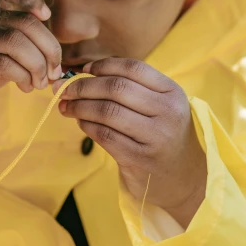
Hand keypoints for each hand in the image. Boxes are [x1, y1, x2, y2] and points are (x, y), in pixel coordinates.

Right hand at [0, 0, 61, 107]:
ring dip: (37, 66)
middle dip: (49, 48)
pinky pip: (5, 64)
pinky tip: (26, 87)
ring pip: (16, 42)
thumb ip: (25, 40)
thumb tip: (55, 55)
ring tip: (40, 83)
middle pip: (24, 22)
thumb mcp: (4, 49)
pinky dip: (23, 77)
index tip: (46, 15)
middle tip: (54, 71)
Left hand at [53, 58, 206, 226]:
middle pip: (116, 88)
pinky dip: (87, 126)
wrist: (182, 179)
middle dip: (83, 86)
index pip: (133, 68)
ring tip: (66, 106)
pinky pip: (104, 135)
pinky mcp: (139, 159)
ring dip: (79, 107)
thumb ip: (133, 89)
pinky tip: (80, 123)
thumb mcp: (161, 107)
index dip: (103, 66)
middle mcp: (167, 112)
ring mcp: (155, 137)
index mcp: (172, 93)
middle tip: (63, 89)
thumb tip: (84, 73)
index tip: (83, 70)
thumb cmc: (163, 136)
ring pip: (107, 111)